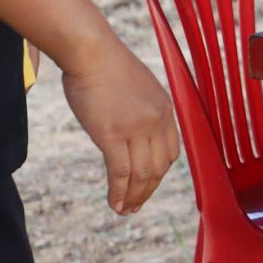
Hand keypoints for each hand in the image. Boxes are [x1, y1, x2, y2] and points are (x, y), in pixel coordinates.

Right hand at [60, 41, 177, 215]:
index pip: (171, 152)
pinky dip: (118, 192)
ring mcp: (136, 129)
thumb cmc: (107, 67)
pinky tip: (114, 203)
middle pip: (158, 168)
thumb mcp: (139, 88)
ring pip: (141, 175)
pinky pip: (120, 172)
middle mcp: (157, 121)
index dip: (159, 174)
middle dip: (148, 191)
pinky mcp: (112, 134)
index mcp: (166, 109)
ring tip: (124, 210)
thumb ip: (143, 111)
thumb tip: (134, 131)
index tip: (148, 185)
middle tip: (135, 206)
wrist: (91, 52)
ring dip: (133, 197)